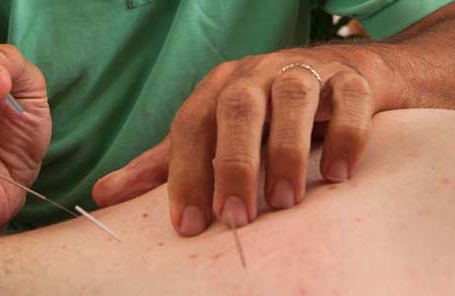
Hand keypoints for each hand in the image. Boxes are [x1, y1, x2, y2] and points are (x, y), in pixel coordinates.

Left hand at [94, 47, 383, 235]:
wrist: (336, 75)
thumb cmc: (263, 113)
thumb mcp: (212, 134)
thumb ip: (166, 164)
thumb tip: (105, 194)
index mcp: (218, 88)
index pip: (191, 125)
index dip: (185, 174)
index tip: (188, 225)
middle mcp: (256, 74)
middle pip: (238, 108)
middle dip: (234, 164)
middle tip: (235, 218)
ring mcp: (304, 72)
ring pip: (292, 98)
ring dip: (285, 150)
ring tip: (284, 202)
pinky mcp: (350, 79)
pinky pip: (348, 99)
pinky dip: (343, 135)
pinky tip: (336, 176)